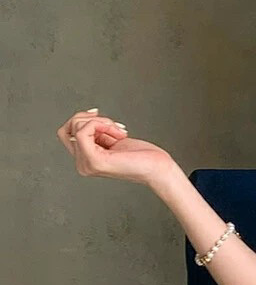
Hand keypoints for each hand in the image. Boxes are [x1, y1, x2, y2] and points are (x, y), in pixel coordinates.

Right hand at [56, 107, 175, 187]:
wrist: (158, 168)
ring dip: (101, 121)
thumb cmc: (143, 156)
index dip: (82, 119)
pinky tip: (118, 133)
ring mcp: (86, 164)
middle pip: (68, 128)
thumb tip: (87, 117)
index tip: (99, 116)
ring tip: (119, 132)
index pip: (67, 133)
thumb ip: (98, 133)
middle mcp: (83, 165)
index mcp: (86, 160)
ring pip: (76, 126)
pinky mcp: (94, 161)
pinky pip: (83, 131)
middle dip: (91, 118)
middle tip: (114, 127)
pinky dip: (101, 124)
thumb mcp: (114, 140)